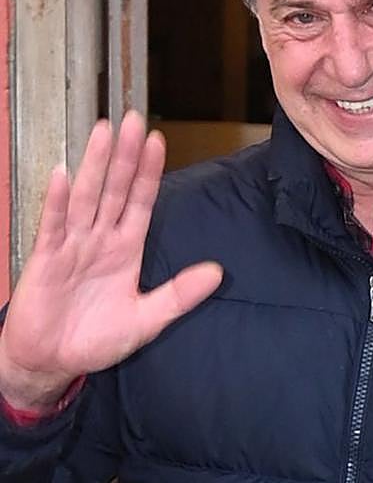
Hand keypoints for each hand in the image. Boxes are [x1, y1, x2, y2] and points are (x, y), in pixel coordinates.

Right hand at [0, 113, 222, 410]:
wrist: (53, 362)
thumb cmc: (96, 339)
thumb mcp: (148, 318)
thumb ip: (179, 295)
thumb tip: (217, 272)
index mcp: (124, 249)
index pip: (140, 202)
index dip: (148, 173)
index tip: (158, 142)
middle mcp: (98, 240)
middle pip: (114, 190)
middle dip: (124, 156)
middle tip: (133, 119)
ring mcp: (70, 247)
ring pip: (86, 198)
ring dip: (95, 166)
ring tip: (104, 133)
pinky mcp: (46, 261)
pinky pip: (52, 226)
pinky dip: (57, 202)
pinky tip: (63, 176)